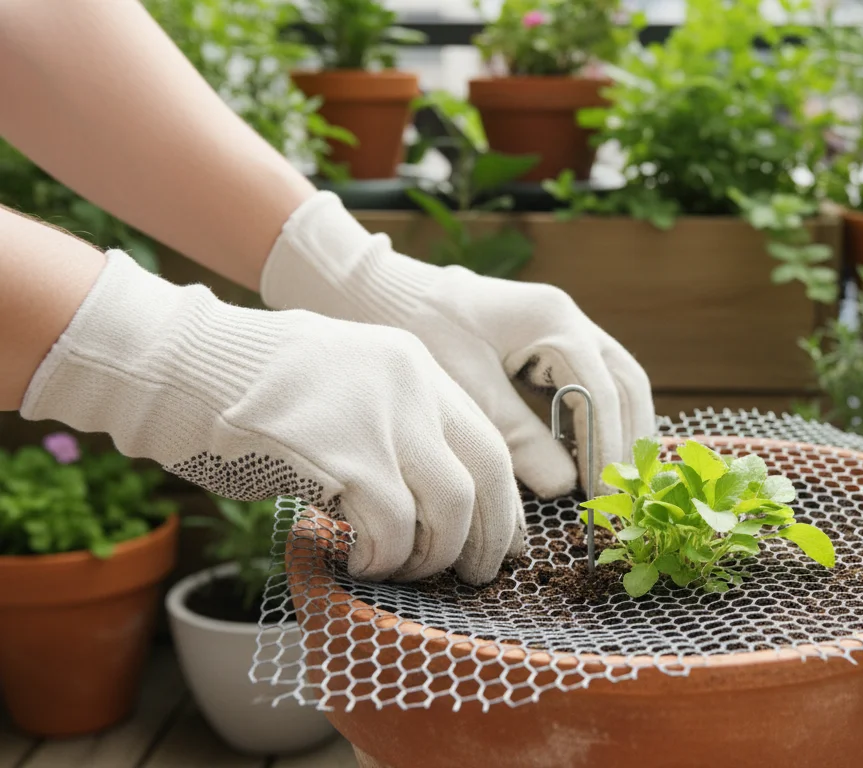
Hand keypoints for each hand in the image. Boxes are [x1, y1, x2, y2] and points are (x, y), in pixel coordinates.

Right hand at [21, 252, 523, 582]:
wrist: (174, 364)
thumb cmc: (246, 389)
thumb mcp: (344, 386)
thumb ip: (396, 428)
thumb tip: (443, 502)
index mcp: (416, 365)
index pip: (489, 441)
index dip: (503, 502)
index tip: (502, 542)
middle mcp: (410, 384)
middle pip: (486, 475)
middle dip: (488, 537)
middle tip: (471, 574)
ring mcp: (379, 417)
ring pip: (450, 507)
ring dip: (430, 555)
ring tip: (397, 567)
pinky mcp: (341, 455)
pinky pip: (392, 528)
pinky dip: (382, 557)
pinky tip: (355, 558)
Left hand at [261, 192, 656, 496]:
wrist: (380, 292)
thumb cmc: (418, 332)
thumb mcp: (467, 390)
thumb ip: (517, 438)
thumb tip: (563, 487)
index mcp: (553, 320)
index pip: (601, 392)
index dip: (605, 448)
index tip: (600, 495)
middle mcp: (570, 316)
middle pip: (627, 382)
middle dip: (628, 439)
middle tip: (622, 492)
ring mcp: (566, 324)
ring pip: (619, 379)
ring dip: (622, 429)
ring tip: (615, 480)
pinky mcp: (553, 340)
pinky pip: (596, 380)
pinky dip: (601, 417)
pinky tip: (590, 455)